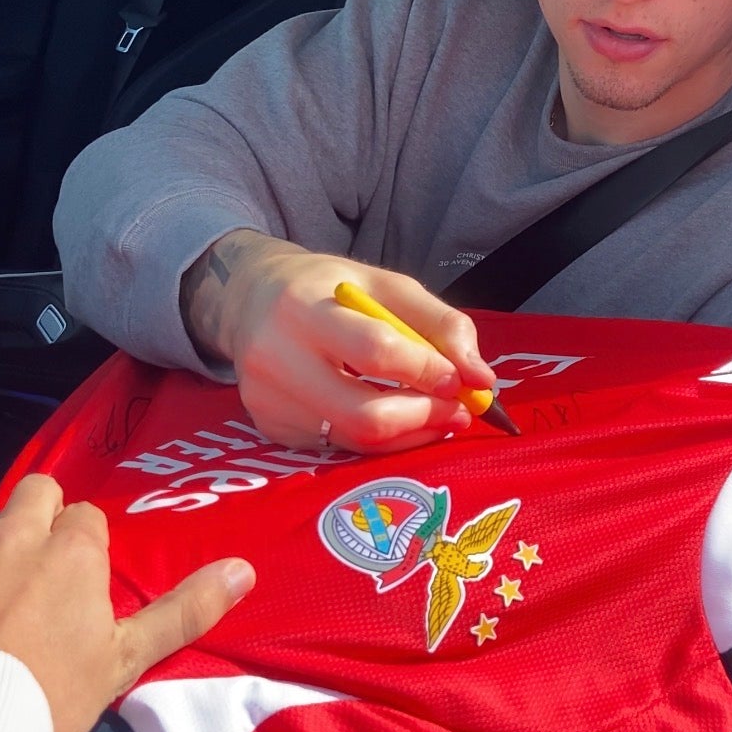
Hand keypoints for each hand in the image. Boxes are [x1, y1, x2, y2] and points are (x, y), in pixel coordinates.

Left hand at [0, 475, 255, 731]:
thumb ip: (183, 611)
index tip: (73, 587)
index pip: (85, 519)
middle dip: (36, 522)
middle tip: (29, 577)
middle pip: (34, 495)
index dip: (81, 549)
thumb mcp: (122, 662)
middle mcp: (13, 531)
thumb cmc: (45, 698)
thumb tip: (244, 568)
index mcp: (72, 552)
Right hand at [180, 230, 493, 454]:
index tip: (461, 380)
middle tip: (458, 411)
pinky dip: (380, 439)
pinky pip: (339, 447)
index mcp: (303, 308)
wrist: (249, 298)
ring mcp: (268, 402)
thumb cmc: (327, 288)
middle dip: (424, 417)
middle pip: (364, 413)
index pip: (375, 350)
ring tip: (437, 415)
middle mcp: (275, 359)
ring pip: (355, 439)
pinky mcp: (269, 428)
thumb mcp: (385, 284)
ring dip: (410, 434)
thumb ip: (440, 323)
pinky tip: (395, 418)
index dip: (427, 370)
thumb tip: (482, 379)